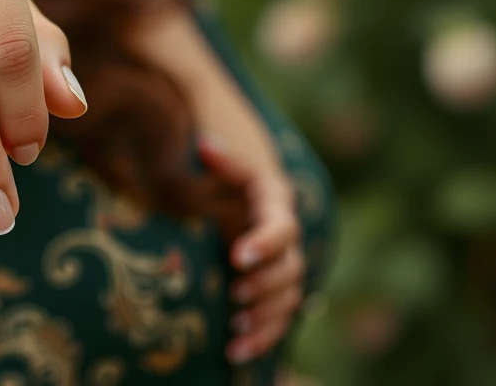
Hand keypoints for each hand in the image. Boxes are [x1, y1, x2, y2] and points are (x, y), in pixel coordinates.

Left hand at [196, 134, 305, 364]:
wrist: (232, 197)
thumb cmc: (225, 179)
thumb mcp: (224, 169)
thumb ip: (220, 161)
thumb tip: (205, 144)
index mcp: (276, 207)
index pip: (280, 228)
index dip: (264, 243)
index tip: (237, 256)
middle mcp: (286, 241)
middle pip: (289, 270)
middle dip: (265, 284)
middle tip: (236, 292)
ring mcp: (282, 268)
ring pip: (287, 300)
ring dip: (266, 316)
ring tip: (237, 326)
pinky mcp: (272, 292)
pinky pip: (277, 321)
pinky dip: (261, 338)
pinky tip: (235, 351)